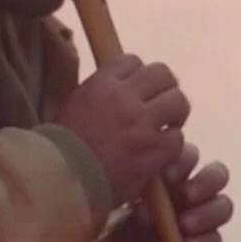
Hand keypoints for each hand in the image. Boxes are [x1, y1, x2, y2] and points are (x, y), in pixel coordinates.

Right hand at [53, 53, 189, 205]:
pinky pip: (178, 137)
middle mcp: (123, 97)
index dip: (138, 76)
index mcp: (100, 84)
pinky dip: (171, 145)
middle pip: (163, 74)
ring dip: (174, 114)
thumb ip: (98, 92)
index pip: (133, 61)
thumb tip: (118, 84)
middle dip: (164, 89)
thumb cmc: (62, 146)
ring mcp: (141, 123)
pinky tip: (159, 152)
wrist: (63, 180)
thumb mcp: (73, 105)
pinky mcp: (154, 149)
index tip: (136, 91)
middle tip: (159, 106)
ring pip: (178, 101)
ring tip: (165, 127)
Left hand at [78, 140, 233, 241]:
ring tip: (184, 222)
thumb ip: (90, 206)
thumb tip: (72, 188)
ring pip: (222, 203)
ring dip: (208, 208)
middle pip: (210, 173)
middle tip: (181, 192)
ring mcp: (197, 225)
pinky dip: (206, 238)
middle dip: (200, 178)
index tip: (161, 172)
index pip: (180, 157)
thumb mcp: (93, 228)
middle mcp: (183, 201)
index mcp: (160, 187)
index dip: (177, 158)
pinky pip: (216, 239)